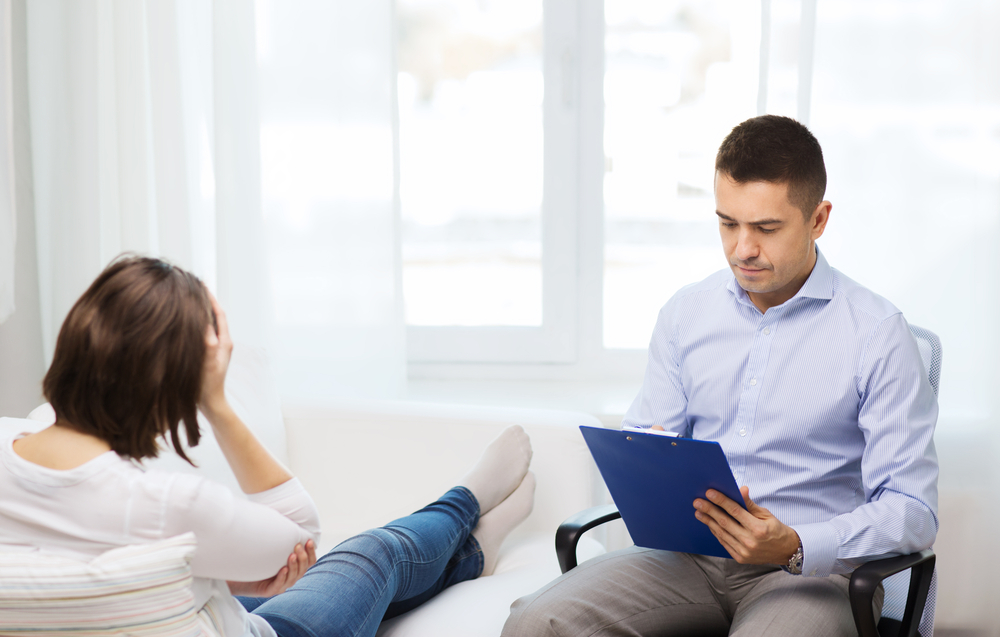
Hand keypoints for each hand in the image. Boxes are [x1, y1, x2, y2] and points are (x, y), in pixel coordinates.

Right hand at [199, 291, 232, 415]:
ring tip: (189, 300)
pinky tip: (185, 322)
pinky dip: (195, 324)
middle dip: (205, 302)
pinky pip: (202, 333)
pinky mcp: (207, 354)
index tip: (202, 286)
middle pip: (214, 317)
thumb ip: (209, 345)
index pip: (219, 315)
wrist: (210, 403)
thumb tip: (206, 325)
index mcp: (225, 342)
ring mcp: (215, 348)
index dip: (211, 300)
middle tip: (194, 288)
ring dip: (200, 312)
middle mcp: (221, 343)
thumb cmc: (209, 385)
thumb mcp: (208, 364)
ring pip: (208, 325)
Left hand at [227, 540, 316, 597]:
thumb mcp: (271, 548)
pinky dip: (282, 577)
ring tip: (291, 555)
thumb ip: (280, 538)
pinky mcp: (269, 591)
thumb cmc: (257, 560)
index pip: (309, 561)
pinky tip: (283, 569)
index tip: (309, 540)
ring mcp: (280, 585)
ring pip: (293, 577)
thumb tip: (284, 517)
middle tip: (297, 546)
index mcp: (293, 567)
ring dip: (294, 565)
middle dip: (302, 557)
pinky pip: (279, 585)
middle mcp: (289, 577)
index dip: (311, 552)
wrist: (239, 577)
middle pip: (303, 569)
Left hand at [693, 486, 799, 565]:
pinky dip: (716, 532)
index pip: (735, 511)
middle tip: (697, 502)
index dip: (721, 501)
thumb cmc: (775, 529)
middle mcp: (750, 541)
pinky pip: (724, 542)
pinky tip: (709, 524)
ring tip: (699, 512)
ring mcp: (744, 552)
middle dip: (709, 510)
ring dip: (708, 522)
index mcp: (758, 529)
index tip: (709, 493)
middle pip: (724, 522)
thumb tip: (741, 489)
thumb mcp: (766, 514)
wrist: (785, 551)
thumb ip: (750, 504)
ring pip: (721, 533)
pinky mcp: (740, 558)